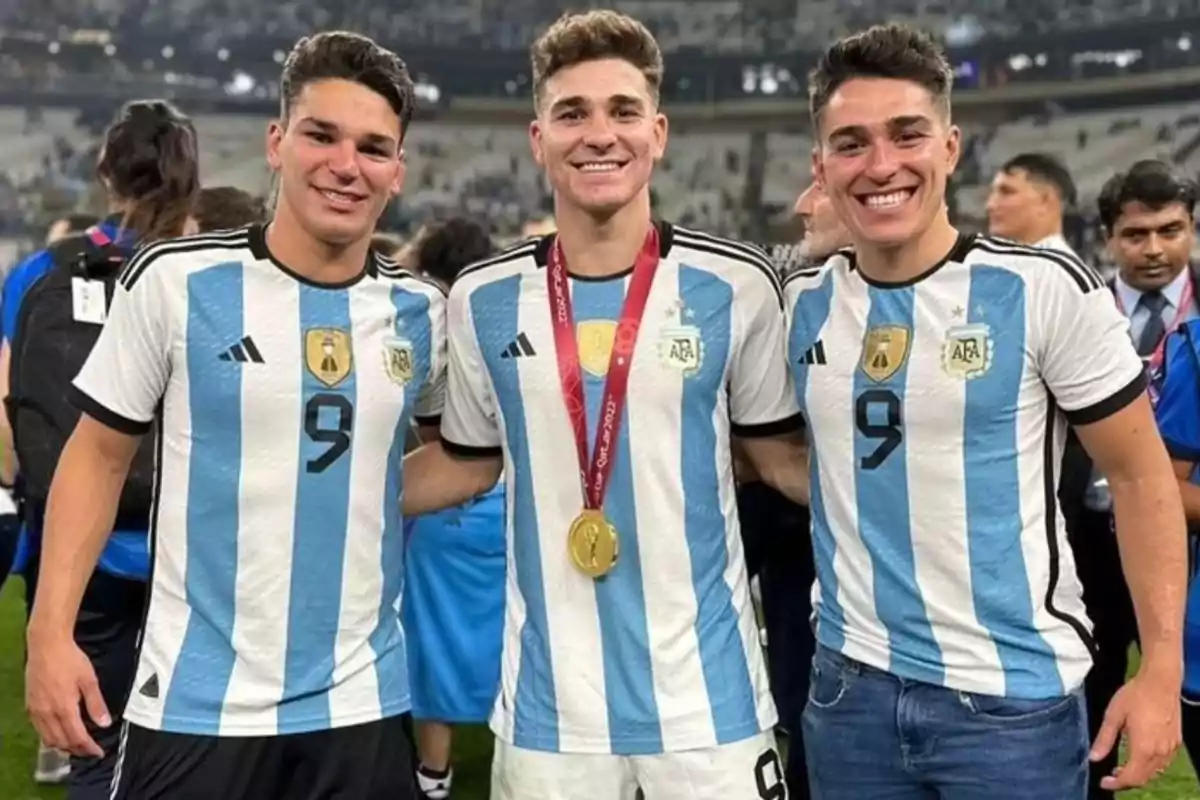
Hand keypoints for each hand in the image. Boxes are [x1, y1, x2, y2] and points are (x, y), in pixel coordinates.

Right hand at [26, 632, 108, 757]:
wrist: (46, 645)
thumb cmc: (70, 660)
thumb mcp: (89, 680)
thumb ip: (96, 704)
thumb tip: (104, 723)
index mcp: (64, 708)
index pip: (77, 737)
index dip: (88, 748)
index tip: (98, 752)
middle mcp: (47, 713)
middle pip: (61, 742)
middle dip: (77, 750)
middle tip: (90, 751)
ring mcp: (36, 711)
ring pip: (48, 739)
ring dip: (62, 746)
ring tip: (76, 746)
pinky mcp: (30, 706)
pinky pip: (39, 730)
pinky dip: (50, 737)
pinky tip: (59, 733)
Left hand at [1089, 669, 1181, 790]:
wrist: (1161, 681)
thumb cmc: (1135, 695)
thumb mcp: (1113, 716)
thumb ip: (1104, 739)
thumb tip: (1093, 758)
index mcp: (1143, 748)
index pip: (1130, 778)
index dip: (1115, 784)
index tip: (1103, 782)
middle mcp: (1160, 752)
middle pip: (1143, 779)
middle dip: (1126, 782)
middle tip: (1111, 777)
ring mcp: (1170, 748)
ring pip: (1155, 773)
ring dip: (1138, 775)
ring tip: (1122, 768)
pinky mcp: (1176, 742)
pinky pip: (1163, 764)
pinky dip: (1150, 767)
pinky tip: (1139, 757)